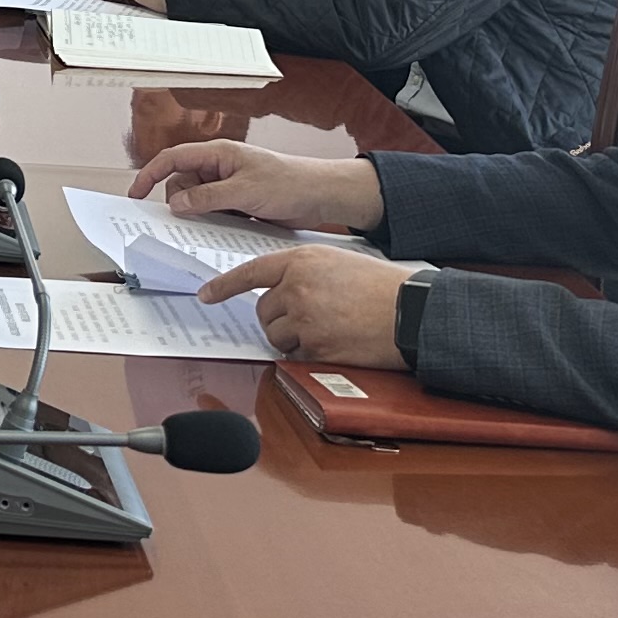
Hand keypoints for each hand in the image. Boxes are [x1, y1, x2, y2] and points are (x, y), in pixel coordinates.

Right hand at [126, 136, 386, 231]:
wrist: (320, 197)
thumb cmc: (288, 183)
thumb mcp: (244, 191)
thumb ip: (207, 198)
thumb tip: (176, 204)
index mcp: (217, 155)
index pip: (173, 159)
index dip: (150, 174)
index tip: (135, 194)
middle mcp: (219, 168)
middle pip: (181, 184)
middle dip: (181, 202)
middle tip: (195, 218)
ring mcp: (228, 187)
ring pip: (197, 202)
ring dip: (200, 215)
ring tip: (218, 224)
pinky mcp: (238, 204)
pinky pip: (214, 213)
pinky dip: (213, 222)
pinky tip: (224, 231)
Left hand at [196, 245, 410, 365]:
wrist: (411, 312)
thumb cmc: (379, 287)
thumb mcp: (337, 262)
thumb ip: (302, 271)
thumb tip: (277, 288)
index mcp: (300, 262)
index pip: (251, 273)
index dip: (225, 286)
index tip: (206, 295)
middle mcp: (297, 288)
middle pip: (262, 311)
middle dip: (276, 319)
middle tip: (305, 319)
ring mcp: (305, 319)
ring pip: (275, 336)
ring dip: (291, 339)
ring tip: (325, 329)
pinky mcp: (316, 348)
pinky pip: (295, 356)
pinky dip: (308, 355)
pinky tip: (333, 343)